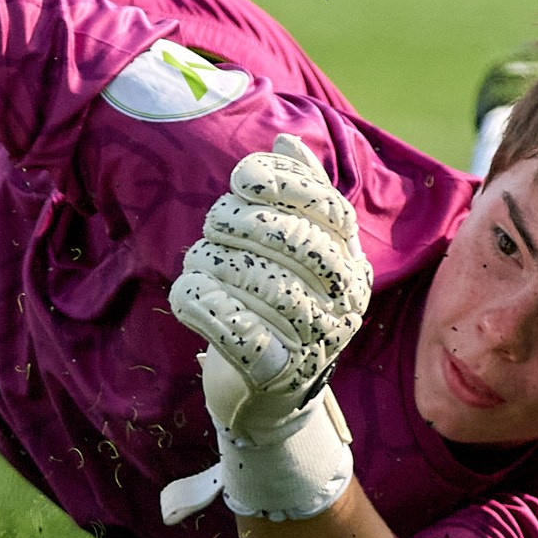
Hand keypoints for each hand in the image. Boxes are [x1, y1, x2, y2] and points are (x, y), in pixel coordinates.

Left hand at [166, 134, 371, 520]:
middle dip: (237, 224)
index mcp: (351, 264)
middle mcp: (345, 303)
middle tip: (211, 231)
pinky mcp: (279, 377)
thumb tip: (287, 138)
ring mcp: (318, 343)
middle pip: (293, 242)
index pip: (330, 210)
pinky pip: (239, 332)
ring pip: (261, 284)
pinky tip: (187, 295)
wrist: (265, 398)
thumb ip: (296, 194)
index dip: (283, 185)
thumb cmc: (273, 310)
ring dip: (212, 264)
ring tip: (196, 266)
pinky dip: (204, 305)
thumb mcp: (290, 252)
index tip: (240, 180)